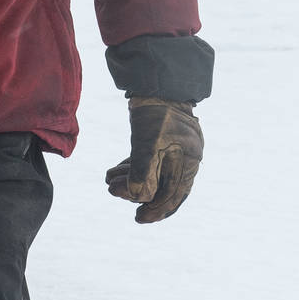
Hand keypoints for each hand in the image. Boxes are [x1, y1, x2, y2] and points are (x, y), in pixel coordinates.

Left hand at [105, 97, 201, 223]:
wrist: (158, 81)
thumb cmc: (156, 112)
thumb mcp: (147, 143)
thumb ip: (142, 172)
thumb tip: (136, 197)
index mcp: (189, 162)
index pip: (174, 195)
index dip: (156, 210)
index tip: (138, 219)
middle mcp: (185, 158)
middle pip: (162, 187)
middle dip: (136, 193)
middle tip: (113, 192)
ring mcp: (174, 149)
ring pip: (153, 174)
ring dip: (130, 180)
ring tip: (109, 181)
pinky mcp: (162, 140)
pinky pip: (148, 162)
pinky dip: (132, 167)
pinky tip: (114, 170)